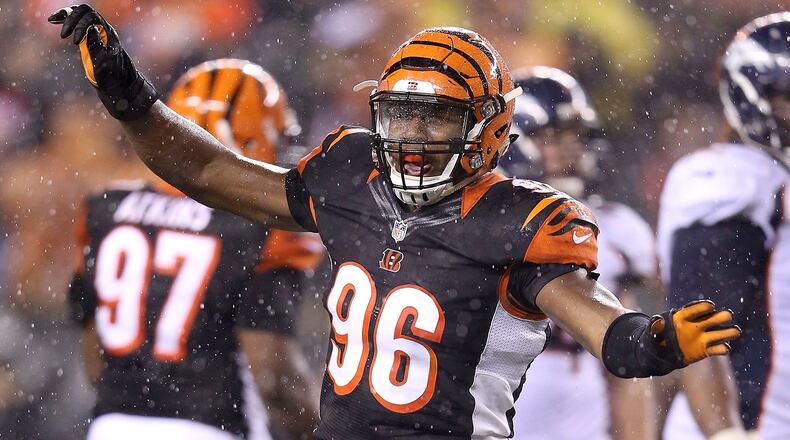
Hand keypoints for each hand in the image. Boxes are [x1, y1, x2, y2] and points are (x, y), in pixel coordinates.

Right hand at [48, 4, 157, 119]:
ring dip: (66, 15)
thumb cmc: (112, 76)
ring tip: (52, 20)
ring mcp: (95, 32)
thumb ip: (96, 46)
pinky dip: (64, 18)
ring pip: (80, 13)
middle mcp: (102, 29)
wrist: (117, 84)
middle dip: (72, 19)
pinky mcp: (87, 36)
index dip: (80, 26)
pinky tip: (52, 20)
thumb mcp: (103, 63)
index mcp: (108, 34)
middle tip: (64, 35)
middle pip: (85, 11)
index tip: (74, 43)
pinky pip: (76, 21)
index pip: (93, 18)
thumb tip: (91, 28)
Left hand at [650, 300, 740, 365]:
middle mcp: (696, 325)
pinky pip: (717, 349)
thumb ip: (654, 326)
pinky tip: (724, 348)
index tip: (711, 306)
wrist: (660, 354)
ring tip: (735, 331)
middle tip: (728, 315)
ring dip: (727, 332)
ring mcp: (702, 337)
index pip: (694, 309)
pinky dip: (722, 349)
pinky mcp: (706, 349)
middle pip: (711, 318)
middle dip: (719, 317)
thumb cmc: (655, 339)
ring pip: (719, 333)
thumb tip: (657, 319)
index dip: (702, 307)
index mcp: (682, 317)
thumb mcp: (651, 332)